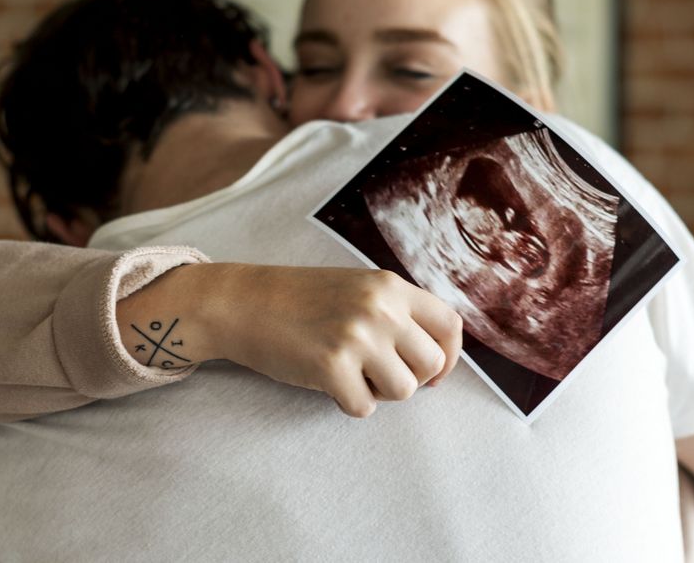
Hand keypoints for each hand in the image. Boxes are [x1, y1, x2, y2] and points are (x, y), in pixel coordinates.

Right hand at [116, 263, 462, 417]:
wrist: (243, 302)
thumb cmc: (299, 300)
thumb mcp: (357, 289)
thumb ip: (396, 312)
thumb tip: (436, 358)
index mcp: (390, 286)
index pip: (450, 326)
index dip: (449, 357)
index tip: (431, 373)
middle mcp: (381, 308)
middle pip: (430, 364)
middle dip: (409, 378)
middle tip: (377, 373)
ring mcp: (357, 336)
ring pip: (403, 390)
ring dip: (379, 392)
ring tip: (350, 374)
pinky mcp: (331, 366)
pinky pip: (364, 407)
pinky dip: (347, 402)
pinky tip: (327, 382)